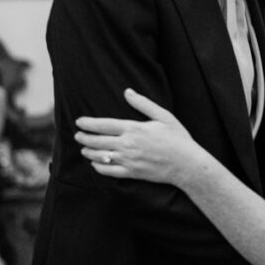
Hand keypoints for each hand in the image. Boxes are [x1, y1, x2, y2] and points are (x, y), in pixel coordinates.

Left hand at [75, 88, 195, 184]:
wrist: (186, 164)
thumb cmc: (177, 138)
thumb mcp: (164, 116)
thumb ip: (143, 103)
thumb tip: (127, 91)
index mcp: (134, 128)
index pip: (104, 125)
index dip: (88, 123)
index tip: (79, 122)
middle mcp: (128, 144)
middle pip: (98, 140)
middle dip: (84, 137)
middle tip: (77, 135)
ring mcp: (128, 160)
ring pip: (100, 156)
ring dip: (89, 152)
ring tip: (83, 148)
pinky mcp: (131, 173)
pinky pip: (108, 171)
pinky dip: (98, 167)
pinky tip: (95, 164)